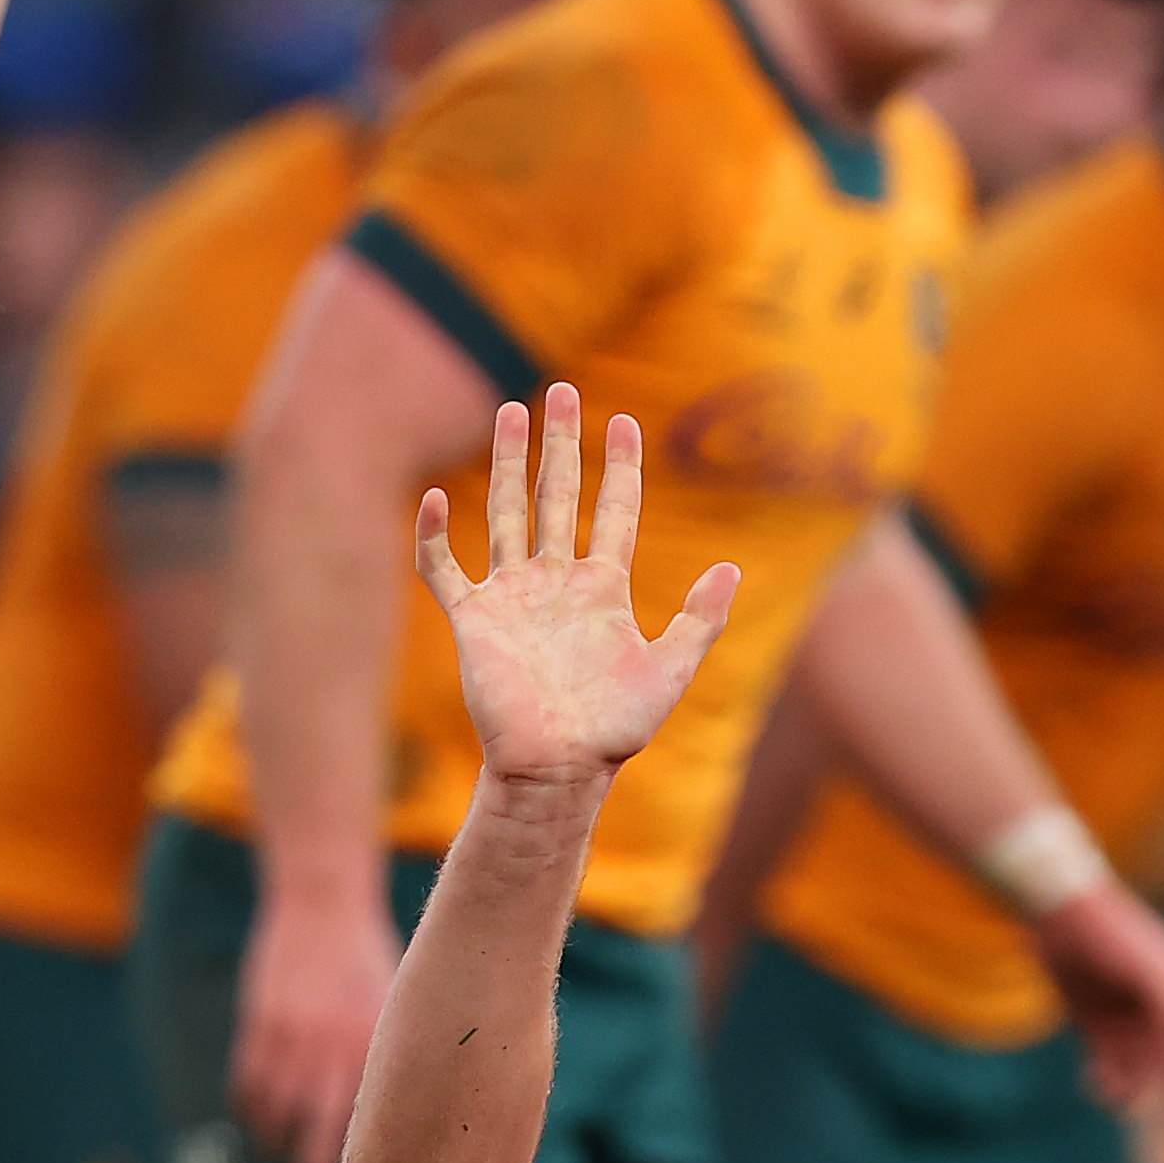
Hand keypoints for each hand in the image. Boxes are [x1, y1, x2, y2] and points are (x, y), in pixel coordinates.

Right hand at [232, 875, 398, 1162]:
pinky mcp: (260, 1023)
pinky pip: (249, 1081)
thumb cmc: (371, 958)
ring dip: (275, 1137)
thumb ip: (397, 1053)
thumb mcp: (397, 1004)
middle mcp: (334, 1047)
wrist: (325, 902)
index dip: (366, 1161)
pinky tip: (256, 1119)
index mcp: (375, 1046)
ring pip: (275, 1110)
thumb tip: (409, 1113)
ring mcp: (292, 1036)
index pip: (369, 1122)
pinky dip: (251, 1106)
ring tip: (278, 1151)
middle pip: (318, 1129)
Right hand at [414, 387, 736, 790]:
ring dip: (506, 464)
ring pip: (506, 513)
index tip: (626, 420)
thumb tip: (732, 567)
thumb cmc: (614, 730)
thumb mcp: (670, 670)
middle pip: (559, 496)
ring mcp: (513, 597)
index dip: (622, 467)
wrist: (557, 769)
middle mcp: (557, 583)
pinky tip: (431, 500)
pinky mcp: (473, 620)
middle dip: (562, 445)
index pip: (616, 512)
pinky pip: (445, 569)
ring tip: (511, 413)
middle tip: (564, 393)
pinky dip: (434, 537)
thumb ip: (700, 620)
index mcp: (604, 590)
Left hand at [1031, 883, 1163, 1121]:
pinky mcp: (1099, 1025)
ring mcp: (1134, 1019)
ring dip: (1134, 1090)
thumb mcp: (1153, 974)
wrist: (1057, 908)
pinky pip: (1112, 1068)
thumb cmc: (1114, 936)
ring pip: (1146, 1074)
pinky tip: (1092, 1081)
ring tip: (1109, 1090)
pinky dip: (1107, 1082)